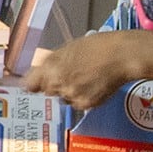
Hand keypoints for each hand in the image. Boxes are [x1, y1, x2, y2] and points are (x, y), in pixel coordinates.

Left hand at [25, 31, 144, 110]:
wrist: (122, 56)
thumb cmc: (96, 46)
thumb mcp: (67, 49)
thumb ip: (49, 64)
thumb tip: (34, 79)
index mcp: (50, 66)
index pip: (30, 84)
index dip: (35, 83)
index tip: (38, 82)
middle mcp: (57, 84)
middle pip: (48, 91)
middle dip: (56, 85)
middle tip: (73, 73)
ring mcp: (71, 96)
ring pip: (64, 98)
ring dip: (70, 92)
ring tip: (87, 78)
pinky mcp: (85, 105)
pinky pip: (78, 104)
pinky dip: (84, 98)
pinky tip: (95, 85)